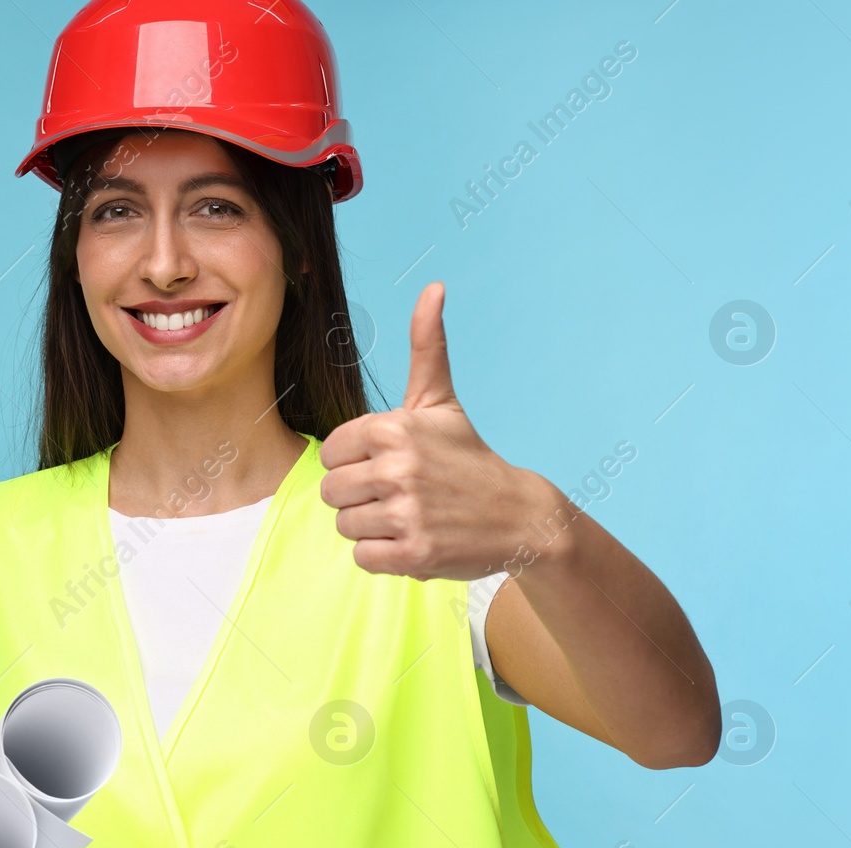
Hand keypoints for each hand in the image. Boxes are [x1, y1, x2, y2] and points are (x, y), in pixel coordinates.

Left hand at [319, 281, 546, 580]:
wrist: (519, 515)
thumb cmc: (468, 457)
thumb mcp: (441, 401)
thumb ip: (427, 346)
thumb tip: (433, 287)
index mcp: (392, 428)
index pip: (331, 454)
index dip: (354, 463)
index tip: (388, 465)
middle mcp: (396, 469)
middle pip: (332, 492)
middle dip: (360, 497)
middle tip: (400, 495)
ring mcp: (405, 513)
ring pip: (345, 526)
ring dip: (371, 528)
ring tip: (408, 517)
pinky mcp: (413, 554)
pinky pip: (363, 558)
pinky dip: (383, 556)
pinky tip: (412, 540)